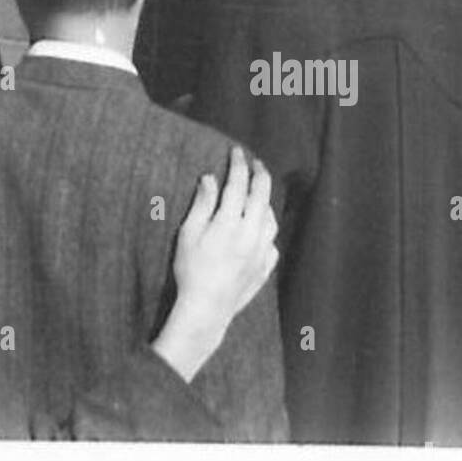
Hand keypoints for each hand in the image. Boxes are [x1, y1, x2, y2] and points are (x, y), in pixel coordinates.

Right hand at [151, 147, 278, 382]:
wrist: (206, 308)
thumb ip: (202, 203)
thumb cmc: (191, 270)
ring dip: (266, 202)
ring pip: (271, 219)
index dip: (238, 165)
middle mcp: (250, 234)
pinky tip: (260, 229)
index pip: (238, 185)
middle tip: (255, 163)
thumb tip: (210, 179)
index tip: (236, 152)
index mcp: (229, 222)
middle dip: (259, 175)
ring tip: (258, 194)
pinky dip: (267, 229)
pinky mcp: (265, 268)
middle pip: (261, 196)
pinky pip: (272, 242)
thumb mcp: (189, 233)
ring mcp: (261, 252)